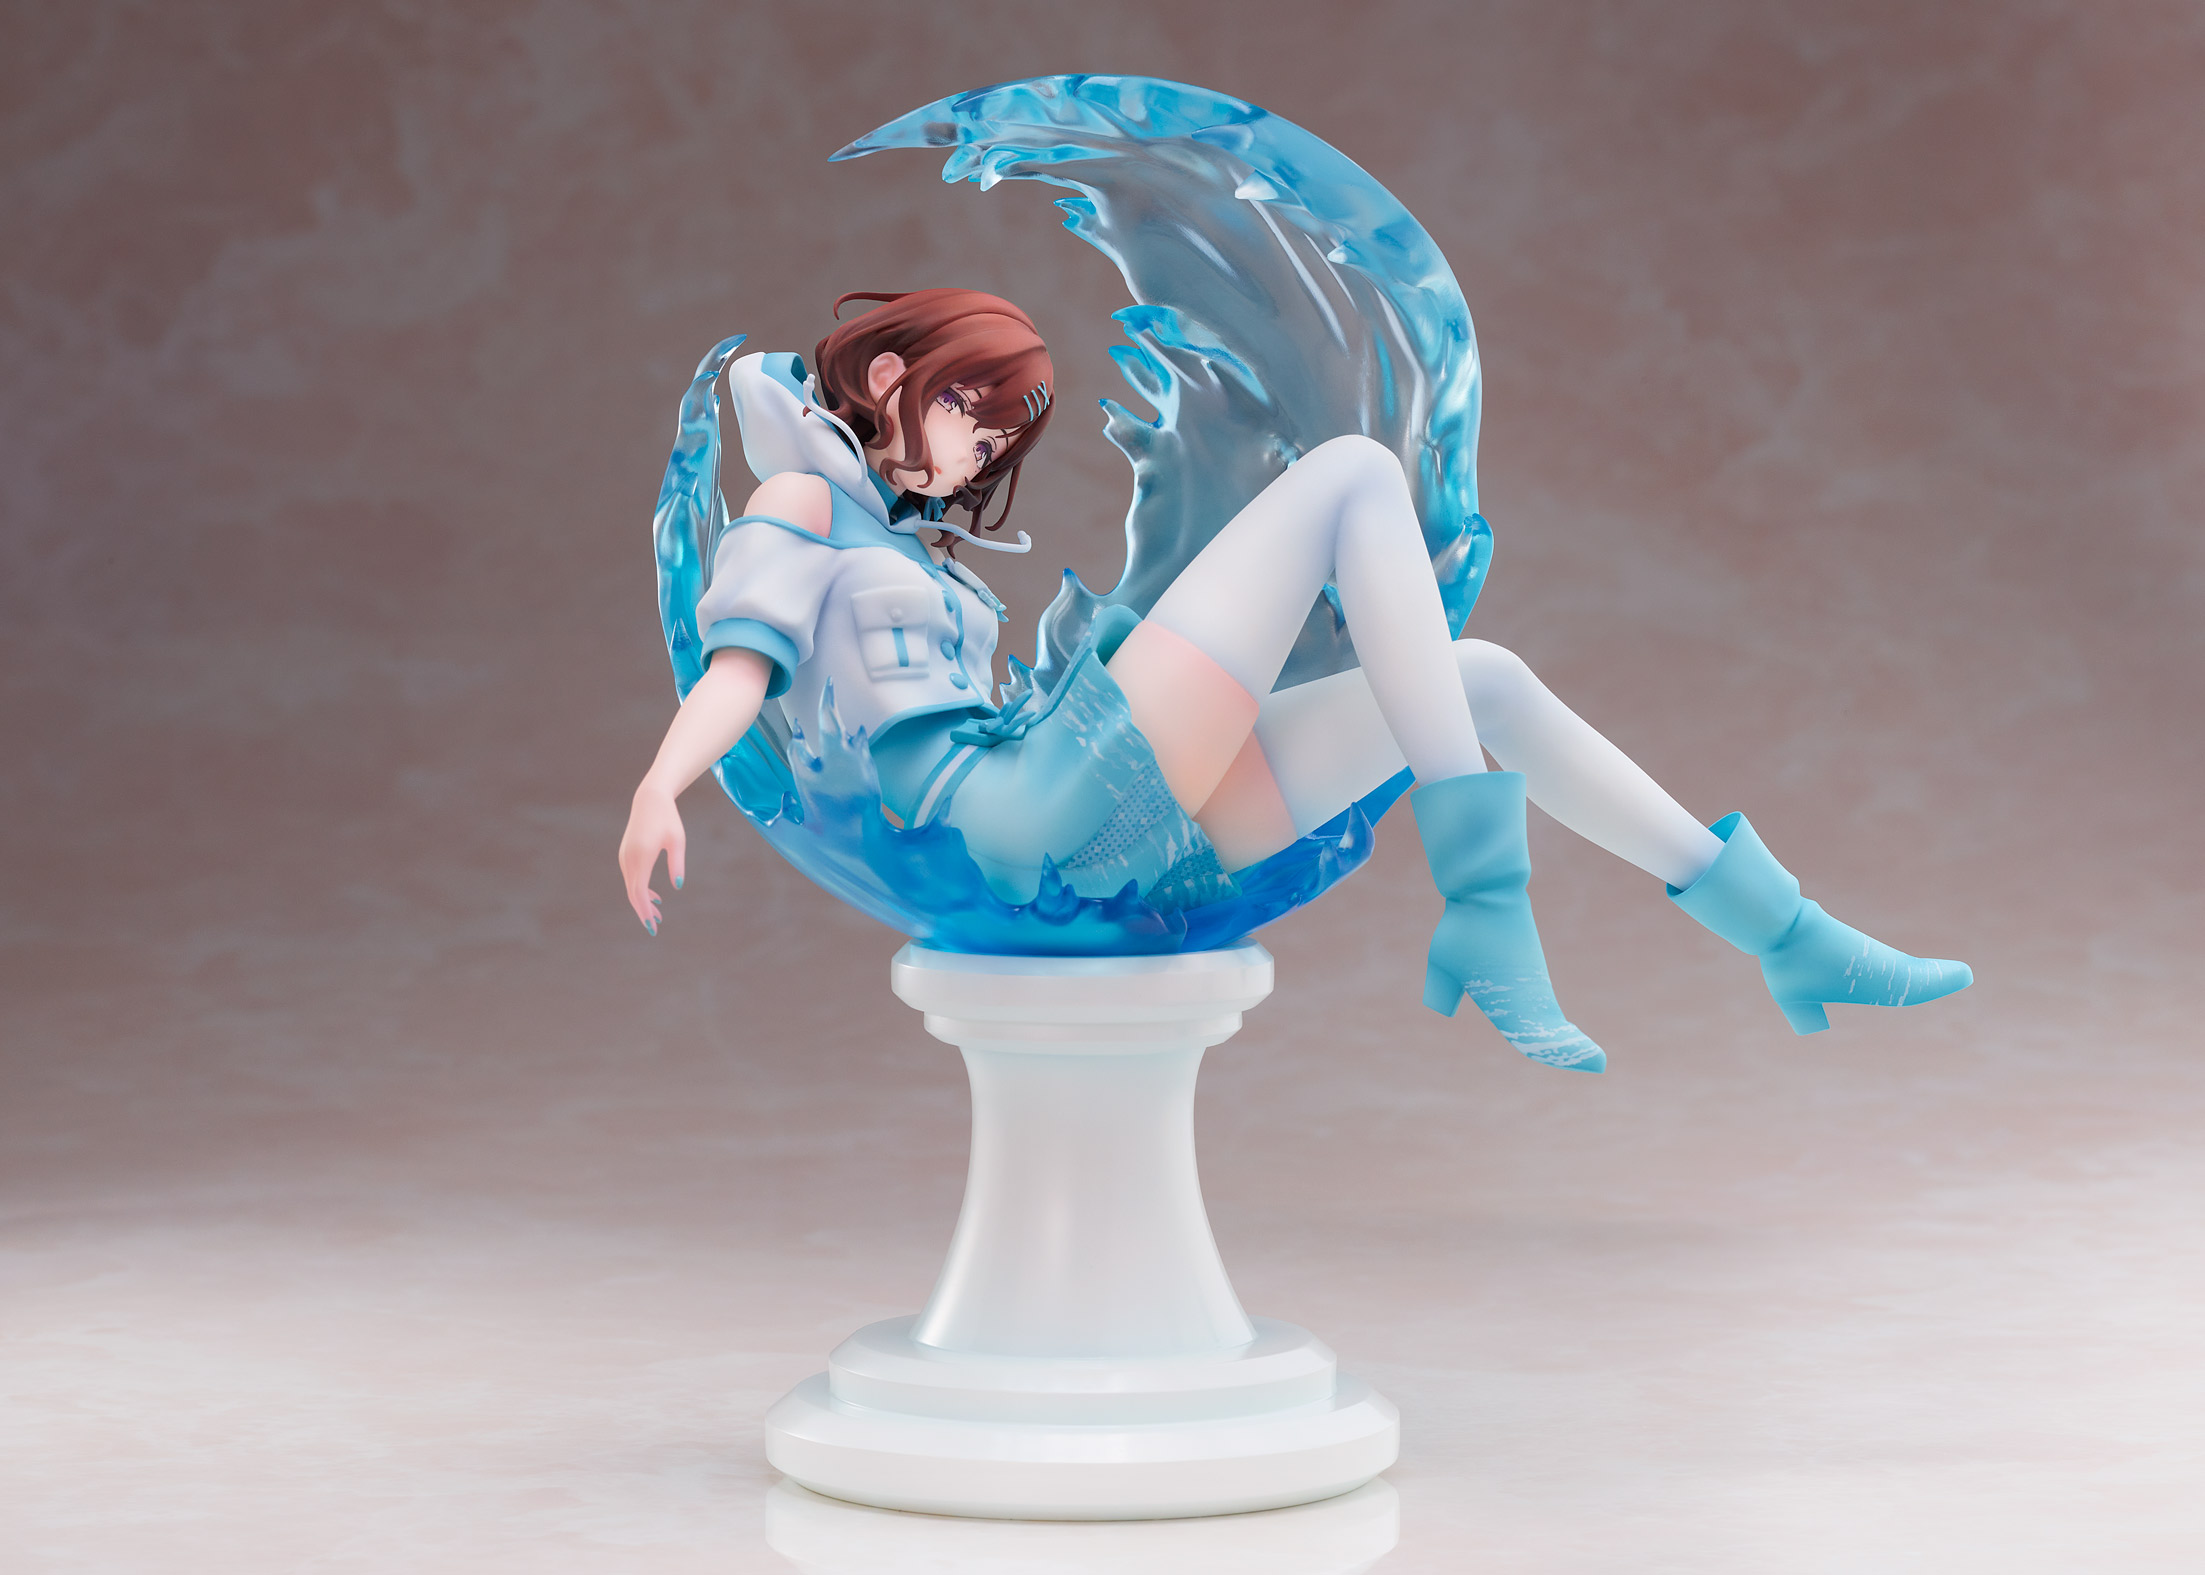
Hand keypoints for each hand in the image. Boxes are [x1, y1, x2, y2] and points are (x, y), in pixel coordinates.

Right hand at [619, 783, 685, 934]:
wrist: (650, 801)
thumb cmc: (668, 819)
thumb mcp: (677, 841)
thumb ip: (677, 864)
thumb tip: (678, 887)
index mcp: (642, 855)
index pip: (639, 890)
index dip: (644, 910)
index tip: (652, 925)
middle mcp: (629, 858)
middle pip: (632, 893)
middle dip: (643, 911)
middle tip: (655, 927)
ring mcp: (624, 856)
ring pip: (630, 887)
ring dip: (642, 902)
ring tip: (658, 915)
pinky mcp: (625, 855)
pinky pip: (631, 878)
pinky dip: (640, 890)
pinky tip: (654, 897)